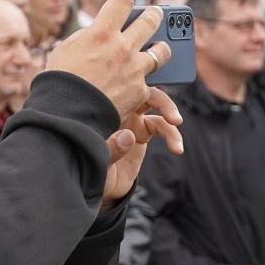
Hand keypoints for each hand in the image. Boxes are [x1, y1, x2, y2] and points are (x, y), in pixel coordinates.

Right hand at [46, 0, 170, 121]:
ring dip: (160, 48)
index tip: (123, 2)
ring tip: (157, 48)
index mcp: (102, 32)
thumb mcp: (67, 49)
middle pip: (151, 20)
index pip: (122, 0)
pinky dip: (141, 81)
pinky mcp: (141, 90)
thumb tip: (98, 31)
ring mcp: (135, 69)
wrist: (66, 115)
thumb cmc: (60, 81)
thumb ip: (87, 36)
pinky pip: (148, 80)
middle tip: (154, 14)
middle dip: (154, 15)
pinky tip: (134, 83)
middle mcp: (123, 47)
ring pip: (162, 50)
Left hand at [102, 87, 184, 203]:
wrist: (93, 184)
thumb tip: (128, 137)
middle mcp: (117, 109)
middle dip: (160, 97)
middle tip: (173, 115)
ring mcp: (131, 120)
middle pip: (143, 91)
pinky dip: (172, 135)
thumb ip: (110, 149)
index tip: (152, 79)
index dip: (136, 80)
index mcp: (102, 107)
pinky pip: (163, 128)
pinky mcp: (141, 134)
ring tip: (176, 127)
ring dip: (170, 113)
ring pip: (157, 106)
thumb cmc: (87, 167)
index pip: (120, 86)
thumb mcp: (94, 159)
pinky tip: (177, 149)